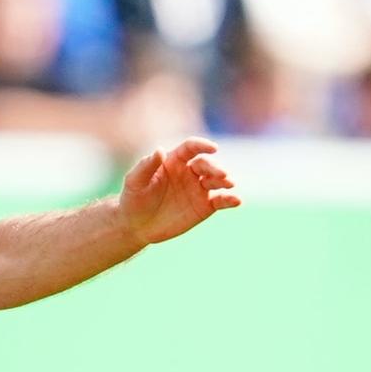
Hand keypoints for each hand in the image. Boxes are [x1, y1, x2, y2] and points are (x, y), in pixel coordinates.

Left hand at [115, 137, 239, 247]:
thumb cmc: (133, 199)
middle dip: (215, 168)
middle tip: (221, 175)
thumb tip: (160, 150)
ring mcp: (198, 189)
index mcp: (174, 161)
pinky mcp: (204, 207)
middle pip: (206, 165)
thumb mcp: (135, 181)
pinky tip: (237, 201)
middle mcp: (190, 172)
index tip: (212, 148)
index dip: (203, 145)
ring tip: (230, 184)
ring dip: (225, 181)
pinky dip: (230, 200)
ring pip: (216, 181)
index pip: (192, 148)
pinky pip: (220, 201)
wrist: (136, 225)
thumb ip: (146, 166)